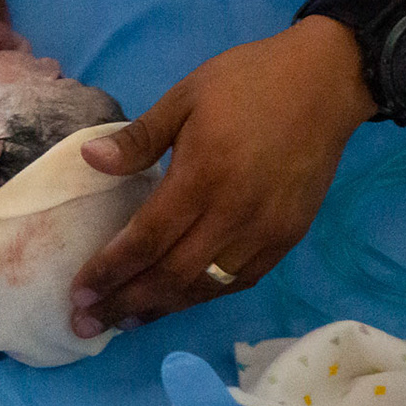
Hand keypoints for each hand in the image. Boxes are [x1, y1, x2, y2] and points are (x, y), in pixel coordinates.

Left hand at [67, 18, 375, 334]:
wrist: (326, 82)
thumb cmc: (248, 82)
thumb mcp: (185, 96)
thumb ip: (138, 138)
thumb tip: (89, 160)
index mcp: (202, 176)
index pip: (146, 239)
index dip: (110, 270)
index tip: (79, 292)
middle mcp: (234, 215)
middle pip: (171, 275)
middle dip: (126, 302)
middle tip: (87, 323)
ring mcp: (265, 232)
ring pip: (206, 286)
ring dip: (162, 308)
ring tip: (124, 321)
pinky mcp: (288, 238)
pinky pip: (239, 280)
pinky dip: (204, 295)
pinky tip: (177, 299)